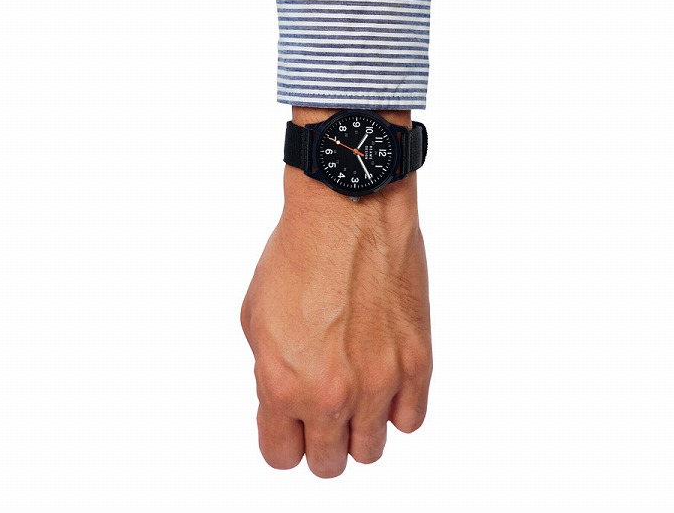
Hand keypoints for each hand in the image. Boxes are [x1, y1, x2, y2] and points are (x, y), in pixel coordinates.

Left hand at [240, 109, 431, 476]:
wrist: (348, 211)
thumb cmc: (299, 252)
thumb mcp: (256, 319)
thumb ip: (271, 373)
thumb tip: (288, 397)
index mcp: (283, 386)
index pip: (282, 455)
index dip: (282, 436)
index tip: (289, 419)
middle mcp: (333, 394)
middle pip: (328, 462)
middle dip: (318, 439)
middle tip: (320, 407)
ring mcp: (380, 381)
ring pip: (371, 449)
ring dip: (358, 429)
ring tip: (354, 395)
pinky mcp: (417, 361)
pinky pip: (411, 419)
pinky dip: (396, 410)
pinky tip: (384, 383)